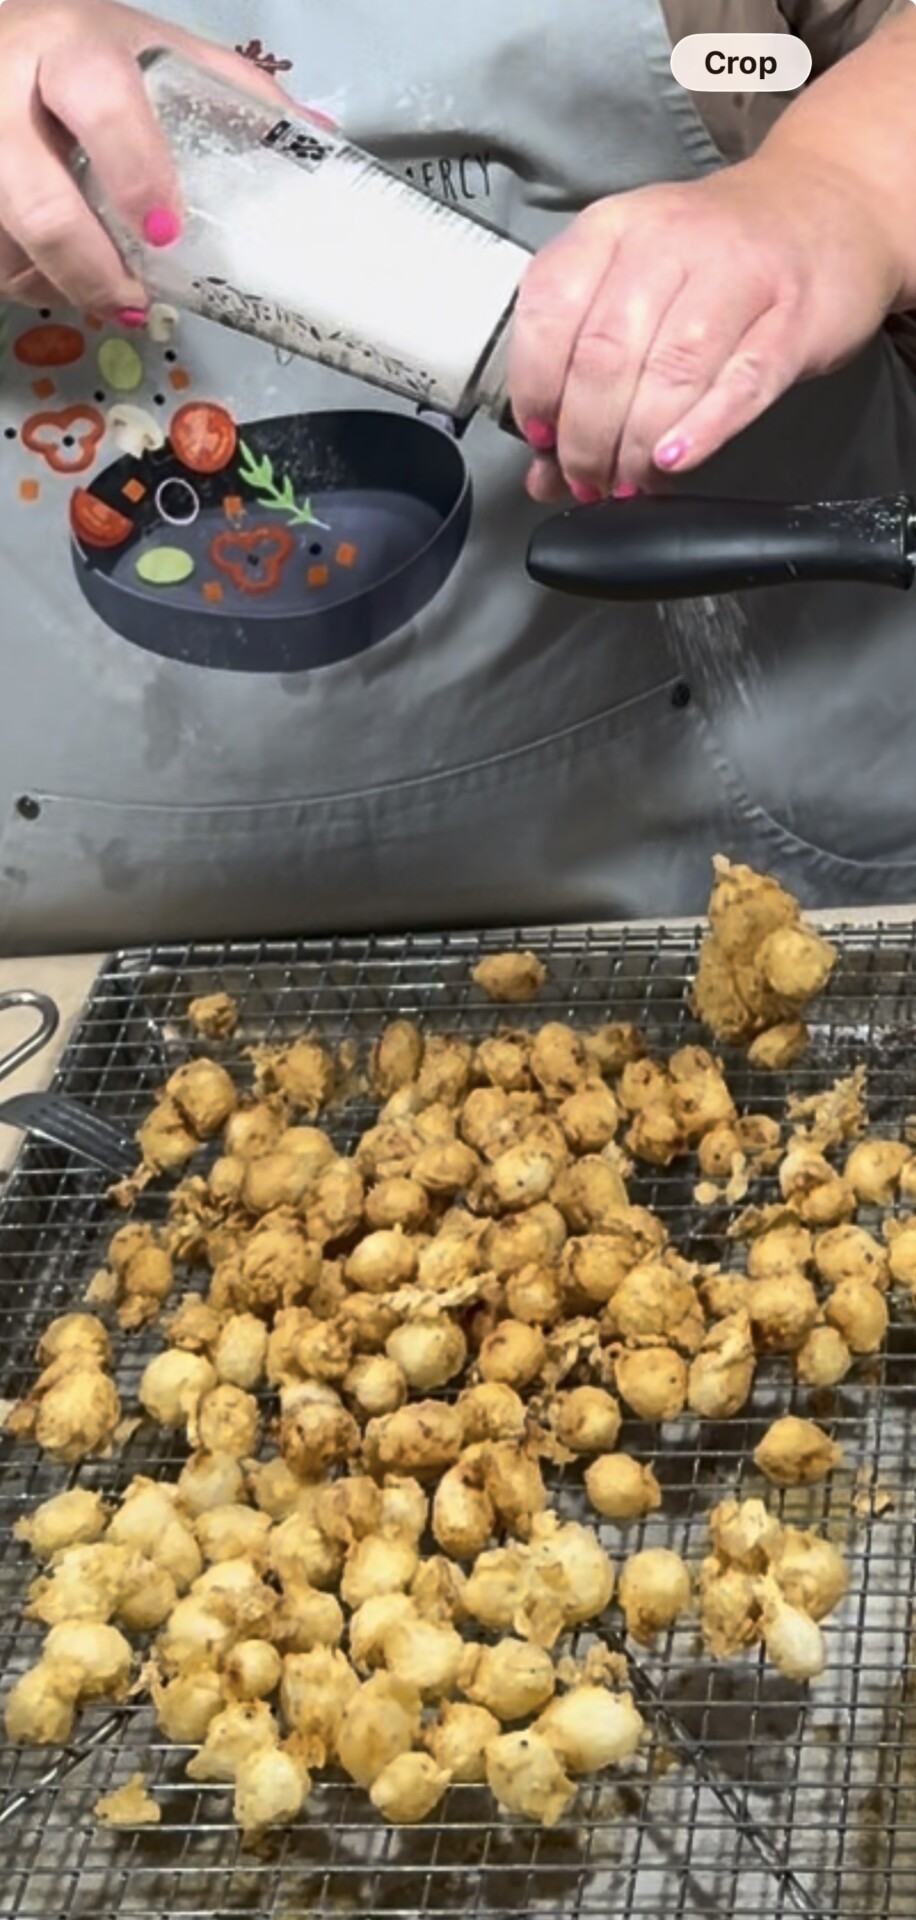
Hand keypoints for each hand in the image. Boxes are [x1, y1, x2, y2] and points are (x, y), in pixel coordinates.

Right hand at [0, 0, 291, 315]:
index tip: (167, 230)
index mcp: (69, 48)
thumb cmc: (76, 55)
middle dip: (96, 271)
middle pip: (41, 208)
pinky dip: (34, 283)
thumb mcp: (146, 49)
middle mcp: (3, 95)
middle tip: (135, 298)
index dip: (137, 172)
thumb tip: (317, 135)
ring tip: (108, 291)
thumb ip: (224, 87)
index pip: (101, 105)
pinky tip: (62, 274)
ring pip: (13, 249)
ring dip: (65, 287)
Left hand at [508, 157, 903, 500]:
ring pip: (669, 373)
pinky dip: (702, 430)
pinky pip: (742, 383)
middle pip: (604, 356)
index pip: (548, 311)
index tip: (542, 437)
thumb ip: (582, 371)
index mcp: (613, 227)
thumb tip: (543, 474)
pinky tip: (675, 460)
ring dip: (637, 447)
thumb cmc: (717, 259)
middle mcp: (670, 241)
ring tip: (630, 483)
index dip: (535, 389)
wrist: (828, 205)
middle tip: (589, 479)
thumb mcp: (636, 287)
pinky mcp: (795, 317)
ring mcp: (739, 274)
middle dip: (586, 439)